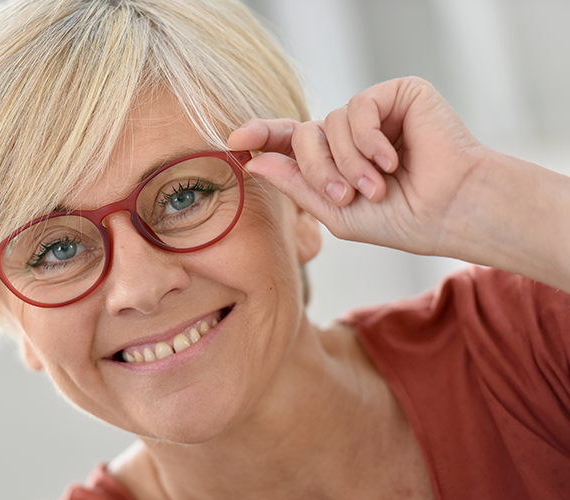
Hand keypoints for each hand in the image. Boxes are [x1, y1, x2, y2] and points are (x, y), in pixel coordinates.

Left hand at [227, 77, 488, 258]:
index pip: (290, 141)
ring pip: (328, 123)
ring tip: (375, 185)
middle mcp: (350, 133)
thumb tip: (253, 162)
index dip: (262, 136)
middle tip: (344, 195)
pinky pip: (357, 107)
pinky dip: (367, 140)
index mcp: (335, 159)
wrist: (451, 212)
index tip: (234, 139)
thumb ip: (297, 186)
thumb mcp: (337, 212)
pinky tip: (390, 160)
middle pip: (303, 134)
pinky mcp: (397, 94)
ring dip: (346, 161)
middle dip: (315, 168)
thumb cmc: (402, 219)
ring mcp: (373, 112)